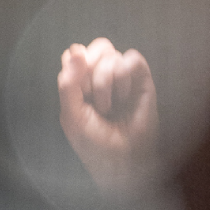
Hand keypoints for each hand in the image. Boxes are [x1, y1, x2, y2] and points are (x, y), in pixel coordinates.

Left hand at [57, 38, 159, 197]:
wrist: (121, 161)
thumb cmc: (94, 143)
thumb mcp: (71, 114)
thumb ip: (68, 83)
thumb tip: (76, 49)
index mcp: (81, 81)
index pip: (76, 53)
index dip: (76, 67)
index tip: (78, 94)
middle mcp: (102, 75)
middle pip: (97, 47)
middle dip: (90, 72)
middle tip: (92, 98)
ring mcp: (122, 77)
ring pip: (111, 54)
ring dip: (105, 83)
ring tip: (108, 107)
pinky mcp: (141, 80)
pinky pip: (131, 58)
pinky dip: (123, 77)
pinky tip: (123, 98)